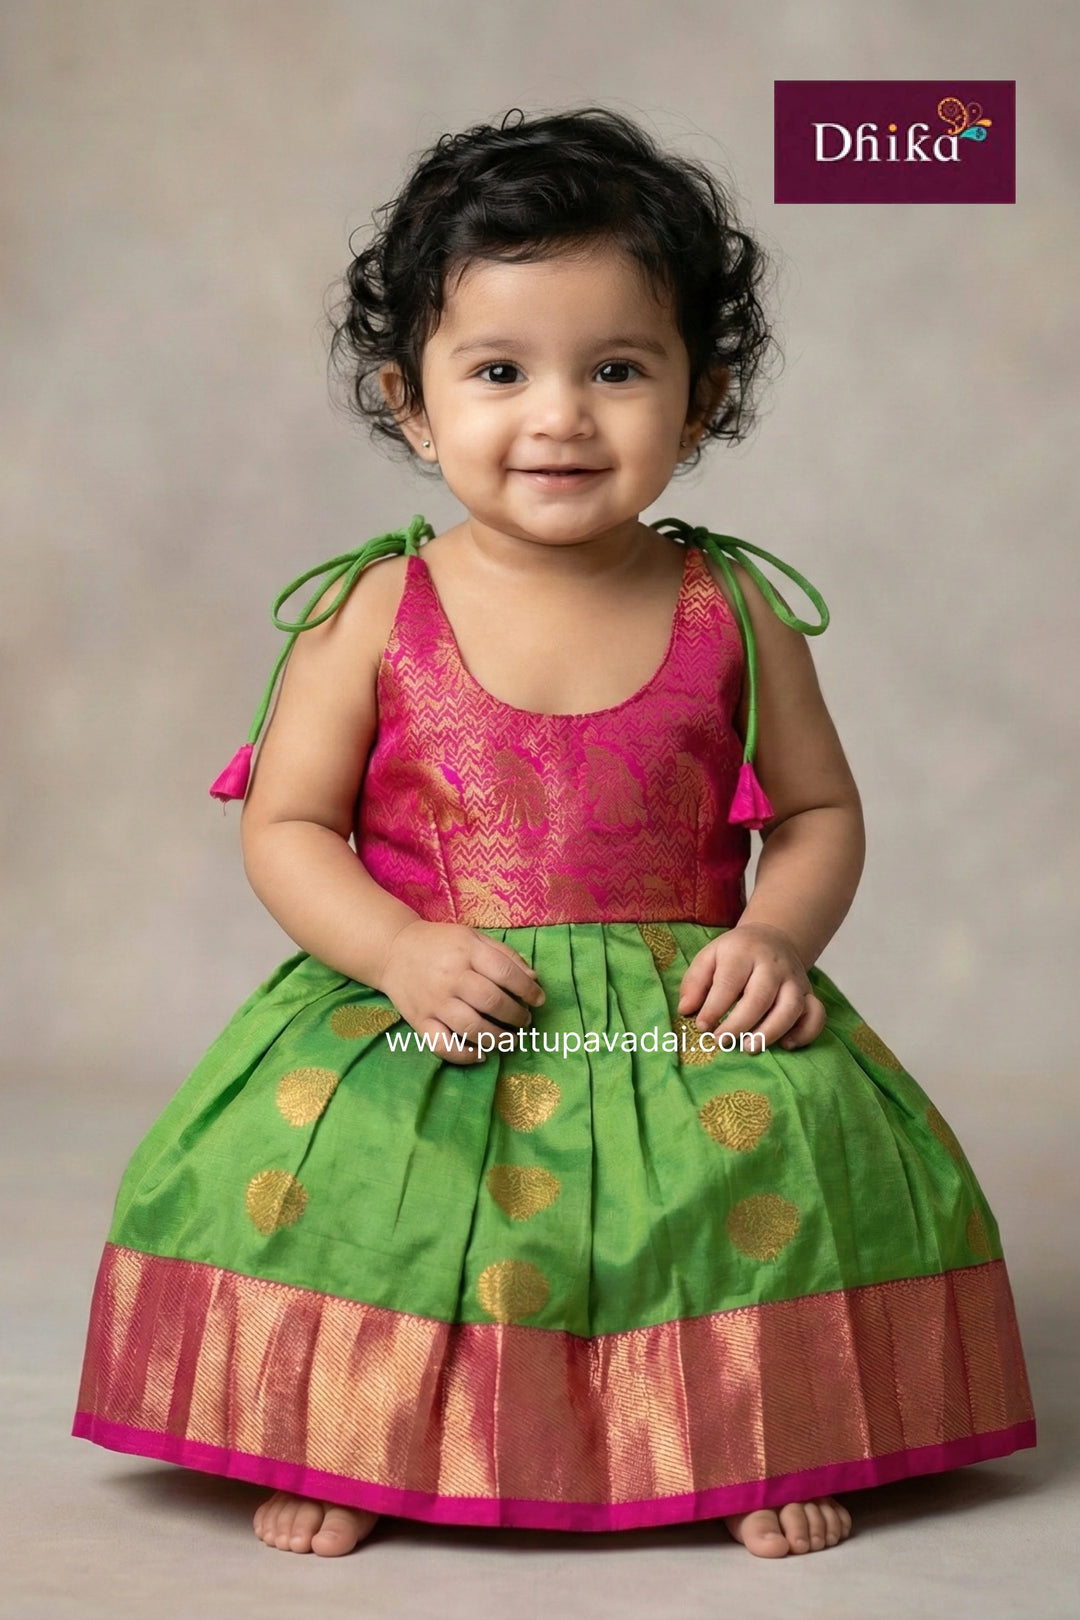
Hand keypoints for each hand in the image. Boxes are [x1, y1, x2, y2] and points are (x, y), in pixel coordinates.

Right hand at [377, 920, 545, 1066]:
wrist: (393, 951)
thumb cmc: (440, 943)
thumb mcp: (473, 938)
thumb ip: (504, 955)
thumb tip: (533, 978)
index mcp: (467, 953)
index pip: (505, 973)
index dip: (528, 989)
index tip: (539, 1000)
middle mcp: (451, 977)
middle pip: (492, 1002)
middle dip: (516, 1016)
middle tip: (525, 1021)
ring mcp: (434, 1002)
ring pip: (472, 1028)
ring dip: (498, 1038)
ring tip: (511, 1040)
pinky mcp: (420, 1021)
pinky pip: (442, 1045)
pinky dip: (463, 1055)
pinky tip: (480, 1055)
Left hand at [677, 922, 826, 1052]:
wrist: (772, 938)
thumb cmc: (735, 954)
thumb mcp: (709, 957)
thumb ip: (694, 982)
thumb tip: (686, 1010)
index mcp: (743, 952)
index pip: (729, 982)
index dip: (715, 1007)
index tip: (702, 1027)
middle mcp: (773, 965)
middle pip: (760, 997)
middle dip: (740, 1024)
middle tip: (722, 1042)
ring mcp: (794, 979)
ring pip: (791, 1007)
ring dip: (771, 1032)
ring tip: (749, 1048)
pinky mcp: (809, 993)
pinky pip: (816, 1014)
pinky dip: (806, 1032)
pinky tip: (786, 1045)